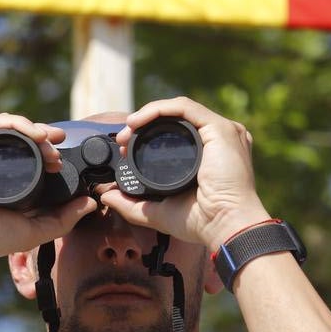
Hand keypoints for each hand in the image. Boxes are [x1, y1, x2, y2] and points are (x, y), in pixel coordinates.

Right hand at [0, 114, 97, 264]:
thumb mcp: (35, 228)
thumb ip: (63, 218)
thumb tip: (91, 204)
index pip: (19, 151)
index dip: (43, 149)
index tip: (60, 158)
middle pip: (14, 135)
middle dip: (42, 136)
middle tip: (60, 143)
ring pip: (4, 125)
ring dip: (32, 128)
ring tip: (50, 140)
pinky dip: (15, 123)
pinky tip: (34, 134)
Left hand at [100, 97, 267, 249]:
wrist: (224, 225)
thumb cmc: (201, 221)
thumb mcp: (158, 211)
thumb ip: (131, 204)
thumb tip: (106, 195)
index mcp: (208, 153)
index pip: (174, 132)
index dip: (146, 135)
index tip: (124, 150)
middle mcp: (216, 139)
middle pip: (174, 118)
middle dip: (143, 124)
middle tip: (122, 139)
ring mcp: (221, 131)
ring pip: (177, 108)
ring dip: (147, 114)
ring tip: (128, 128)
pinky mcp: (220, 128)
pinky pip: (184, 107)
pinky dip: (158, 109)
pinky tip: (139, 120)